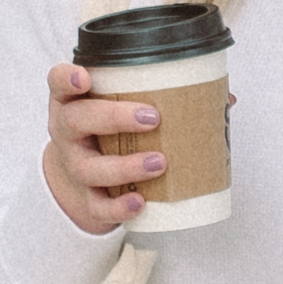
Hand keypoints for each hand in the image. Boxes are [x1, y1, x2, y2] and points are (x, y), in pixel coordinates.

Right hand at [42, 60, 169, 233]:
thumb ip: (161, 95)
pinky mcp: (86, 196)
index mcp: (72, 101)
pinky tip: (140, 202)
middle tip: (151, 118)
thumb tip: (224, 98)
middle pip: (76, 121)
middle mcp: (67, 131)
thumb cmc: (108, 129)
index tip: (84, 77)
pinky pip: (97, 205)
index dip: (67, 78)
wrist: (85, 174)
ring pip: (89, 168)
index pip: (58, 82)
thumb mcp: (121, 105)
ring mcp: (75, 165)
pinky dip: (118, 206)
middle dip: (114, 118)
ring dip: (124, 166)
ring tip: (158, 163)